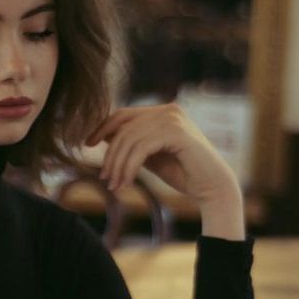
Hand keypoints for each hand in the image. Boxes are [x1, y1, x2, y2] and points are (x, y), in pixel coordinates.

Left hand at [86, 103, 239, 207]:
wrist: (211, 188)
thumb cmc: (183, 173)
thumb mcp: (150, 156)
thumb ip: (132, 144)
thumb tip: (104, 136)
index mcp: (162, 111)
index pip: (123, 114)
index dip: (102, 127)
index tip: (87, 144)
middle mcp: (168, 110)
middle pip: (124, 127)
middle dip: (110, 154)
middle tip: (105, 178)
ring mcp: (174, 119)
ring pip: (130, 139)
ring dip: (118, 165)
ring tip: (115, 185)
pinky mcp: (177, 133)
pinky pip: (141, 148)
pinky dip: (129, 167)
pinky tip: (127, 183)